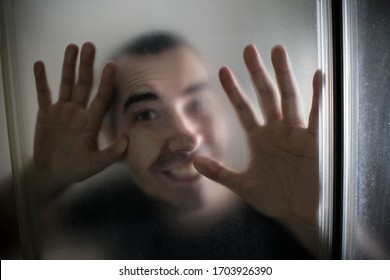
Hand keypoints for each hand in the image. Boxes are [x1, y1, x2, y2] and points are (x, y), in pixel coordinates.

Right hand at [33, 43, 127, 199]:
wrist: (52, 173)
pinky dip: (41, 80)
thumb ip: (110, 154)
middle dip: (87, 65)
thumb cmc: (76, 169)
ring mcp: (62, 111)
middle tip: (90, 46)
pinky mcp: (46, 114)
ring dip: (68, 66)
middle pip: (84, 84)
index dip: (106, 81)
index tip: (112, 65)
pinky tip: (40, 64)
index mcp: (92, 121)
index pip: (101, 97)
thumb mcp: (95, 164)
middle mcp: (79, 112)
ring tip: (72, 47)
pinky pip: (43, 93)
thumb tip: (127, 142)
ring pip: (66, 84)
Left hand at [194, 44, 320, 254]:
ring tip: (277, 50)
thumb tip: (194, 162)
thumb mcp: (242, 185)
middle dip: (256, 72)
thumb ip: (219, 172)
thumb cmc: (271, 199)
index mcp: (258, 138)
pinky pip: (315, 114)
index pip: (243, 108)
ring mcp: (293, 133)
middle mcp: (275, 130)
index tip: (222, 70)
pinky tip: (318, 74)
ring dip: (282, 74)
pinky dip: (317, 95)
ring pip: (288, 97)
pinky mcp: (311, 140)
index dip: (233, 89)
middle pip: (264, 95)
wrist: (297, 213)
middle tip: (248, 49)